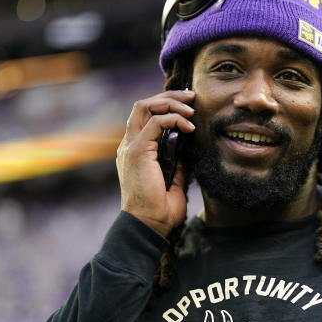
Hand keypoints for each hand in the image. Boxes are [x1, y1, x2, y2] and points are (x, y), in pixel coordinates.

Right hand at [116, 89, 194, 236]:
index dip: (166, 105)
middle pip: (144, 105)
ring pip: (146, 106)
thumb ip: (176, 162)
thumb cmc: (160, 209)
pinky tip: (189, 128)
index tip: (189, 106)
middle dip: (169, 96)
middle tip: (192, 96)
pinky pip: (155, 122)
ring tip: (191, 110)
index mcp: (135, 150)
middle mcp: (129, 144)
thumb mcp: (173, 180)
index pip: (146, 115)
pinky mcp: (138, 150)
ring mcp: (131, 146)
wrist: (149, 224)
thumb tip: (187, 148)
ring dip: (171, 103)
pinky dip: (174, 119)